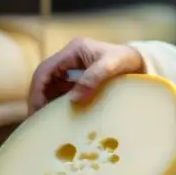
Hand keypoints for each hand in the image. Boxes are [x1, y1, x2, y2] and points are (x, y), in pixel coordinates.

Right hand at [28, 37, 144, 113]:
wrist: (140, 61)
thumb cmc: (127, 60)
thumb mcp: (111, 66)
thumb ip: (93, 78)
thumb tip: (72, 99)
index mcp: (73, 50)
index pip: (45, 69)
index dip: (38, 89)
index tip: (37, 109)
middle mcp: (68, 58)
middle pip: (43, 79)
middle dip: (37, 99)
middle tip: (35, 121)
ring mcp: (72, 69)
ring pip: (50, 87)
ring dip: (45, 103)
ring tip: (43, 124)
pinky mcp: (77, 79)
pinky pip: (61, 93)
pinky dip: (56, 105)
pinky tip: (56, 119)